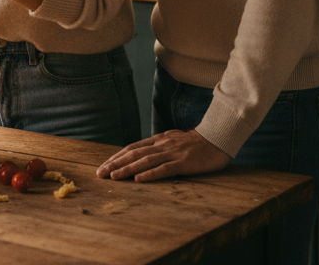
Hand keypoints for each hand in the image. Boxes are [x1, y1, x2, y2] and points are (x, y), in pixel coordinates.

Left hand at [96, 130, 230, 181]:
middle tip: (100, 173)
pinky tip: (138, 179)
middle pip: (134, 153)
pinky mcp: (183, 163)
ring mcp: (172, 153)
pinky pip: (164, 168)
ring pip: (145, 161)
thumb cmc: (196, 142)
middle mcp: (162, 145)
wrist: (218, 138)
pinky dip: (150, 174)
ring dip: (127, 169)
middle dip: (115, 164)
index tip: (104, 166)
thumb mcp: (173, 140)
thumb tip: (143, 154)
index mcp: (159, 140)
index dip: (116, 157)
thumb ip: (159, 146)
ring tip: (113, 177)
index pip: (132, 148)